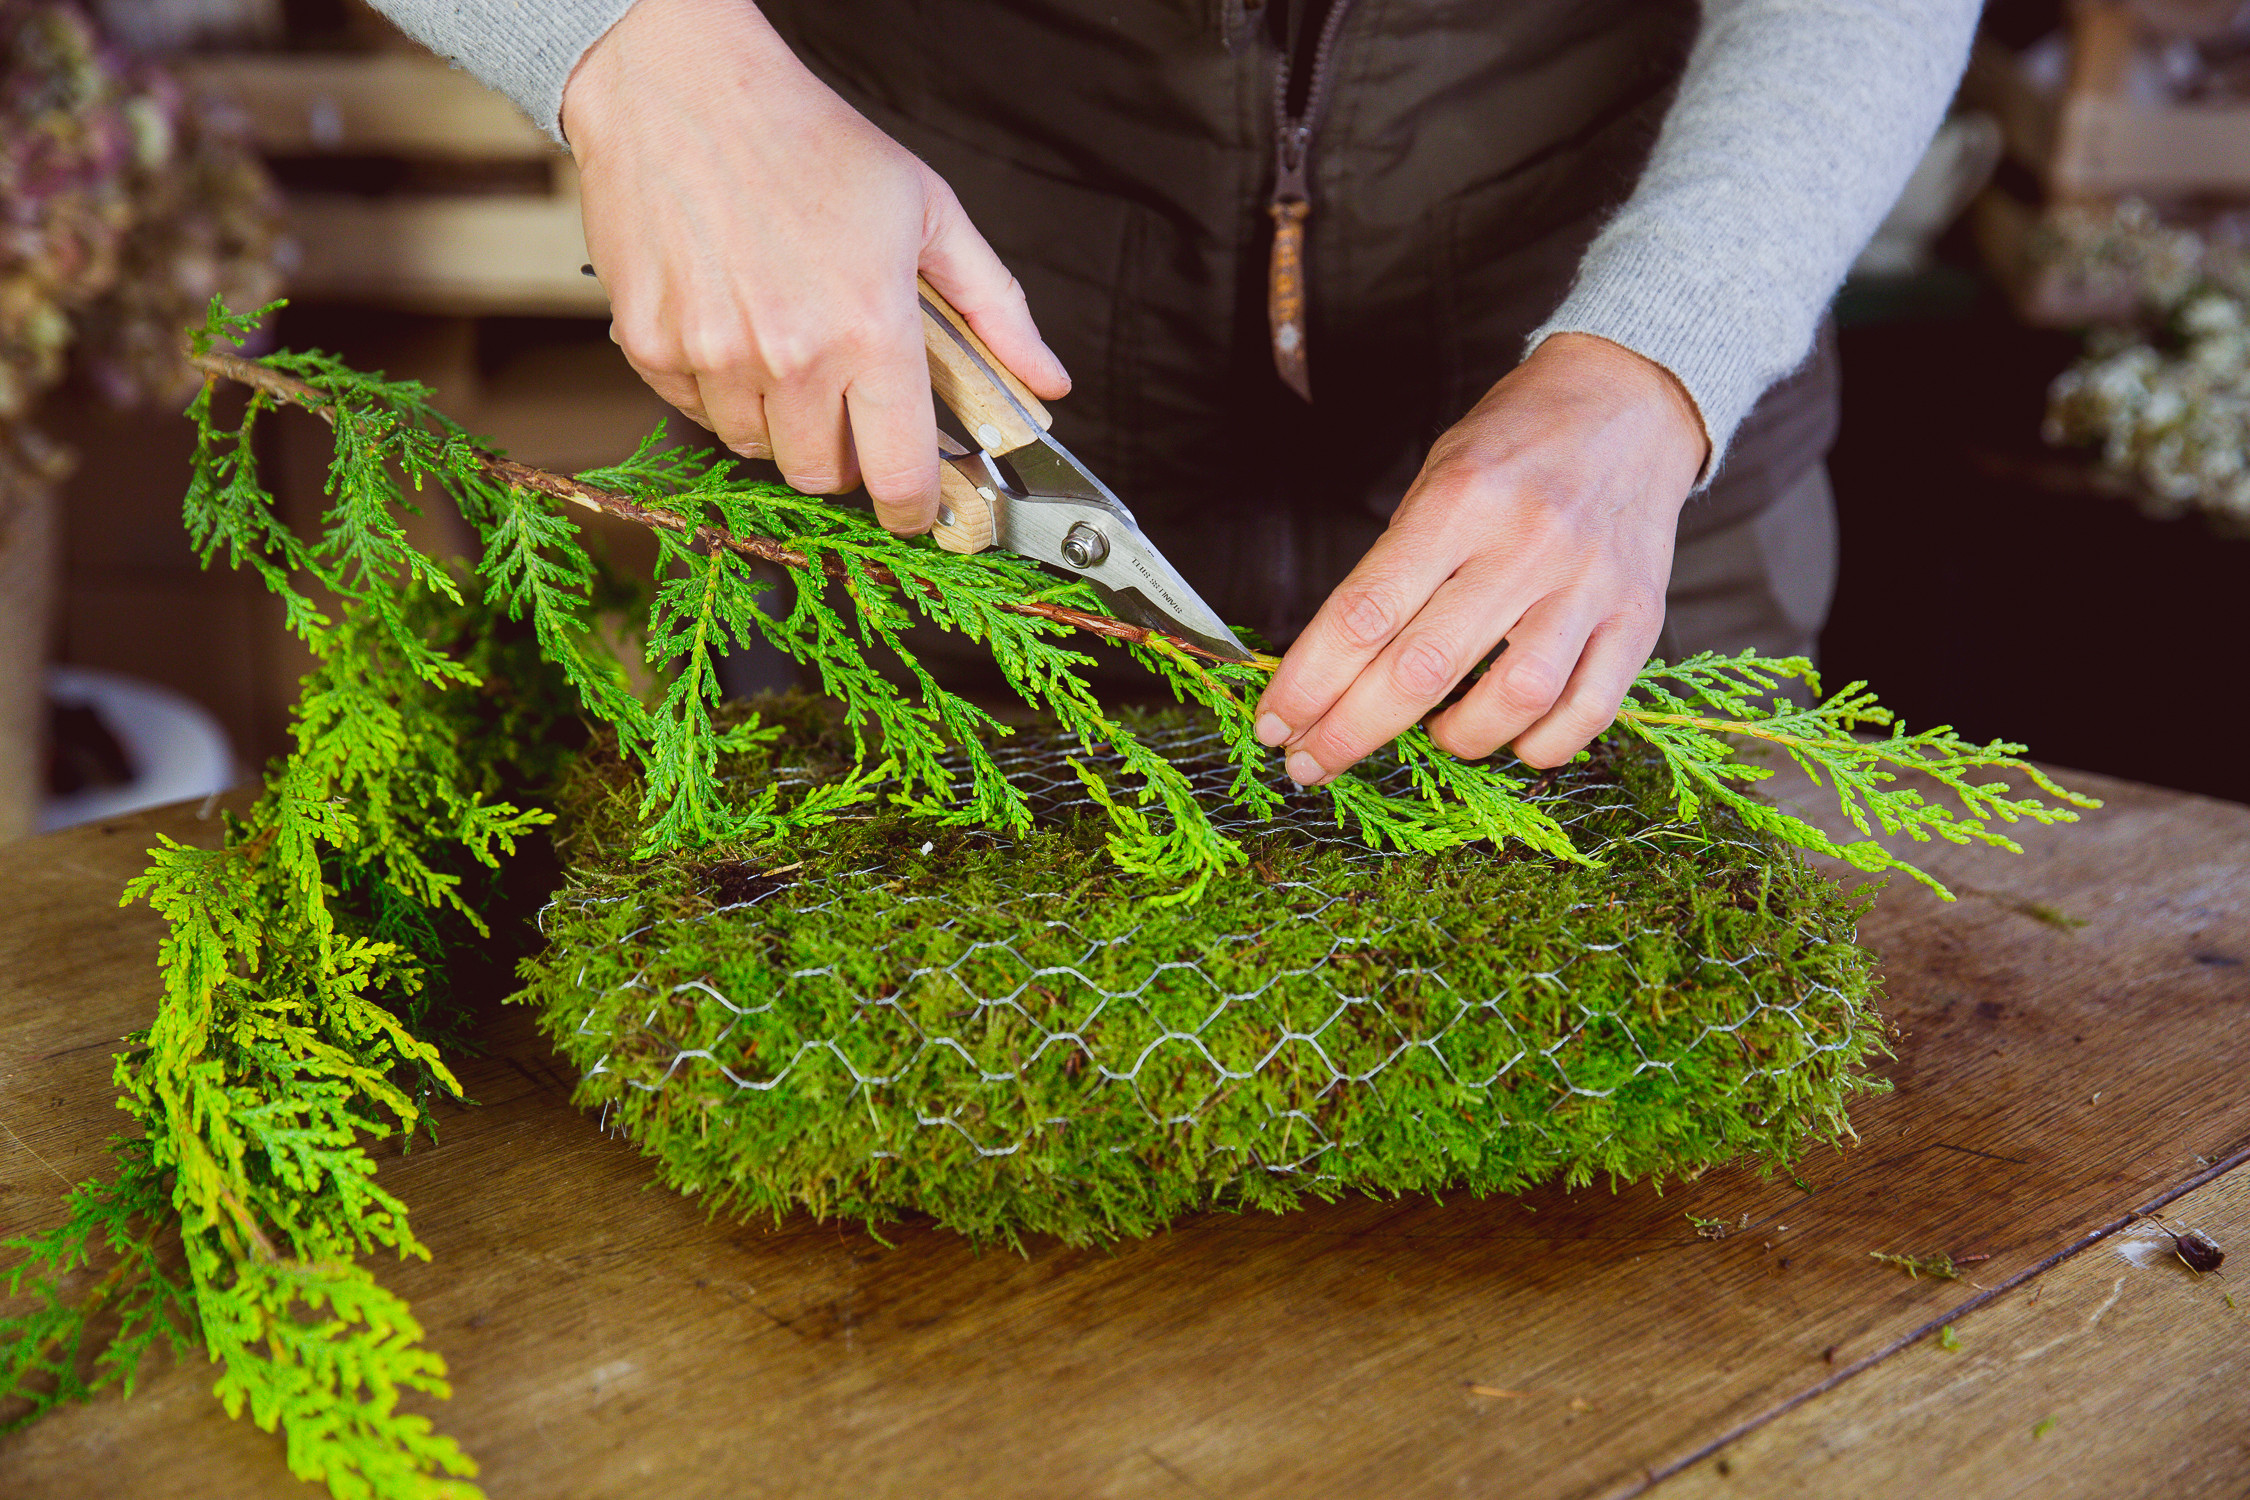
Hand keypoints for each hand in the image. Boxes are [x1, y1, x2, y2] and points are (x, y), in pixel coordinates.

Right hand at [560, 0, 1069, 531]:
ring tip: (788, 351)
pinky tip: (735, 328)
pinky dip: (720, 391)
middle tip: (848, 405)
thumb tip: (1049, 380)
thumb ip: (996, 308)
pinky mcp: (652, 346)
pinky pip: (695, 412)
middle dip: (844, 457)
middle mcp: (791, 355)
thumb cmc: (807, 139)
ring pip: (756, 448)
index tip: (918, 510)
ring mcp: (715, 356)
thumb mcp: (928, 211)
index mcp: (870, 329)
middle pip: (822, 475)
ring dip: (780, 422)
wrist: (680, 86)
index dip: (916, 508)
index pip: (900, 473)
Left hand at [1253, 332, 1708, 782]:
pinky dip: (1539, 744)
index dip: (1310, 681)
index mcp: (1462, 499)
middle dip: (1348, 731)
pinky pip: (1589, 711)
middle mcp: (1527, 544)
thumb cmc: (1517, 443)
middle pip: (1421, 669)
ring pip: (1514, 700)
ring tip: (1431, 735)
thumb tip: (1335, 664)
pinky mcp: (1639, 618)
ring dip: (1455, 740)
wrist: (1631, 402)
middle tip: (1308, 762)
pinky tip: (1509, 737)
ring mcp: (1590, 585)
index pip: (1365, 611)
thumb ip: (1397, 563)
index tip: (1274, 723)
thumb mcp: (1440, 471)